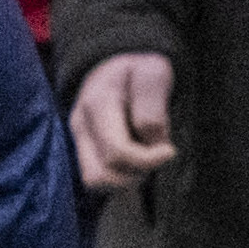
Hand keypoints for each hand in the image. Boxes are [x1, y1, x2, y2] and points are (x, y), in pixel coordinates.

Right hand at [67, 54, 179, 188]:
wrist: (118, 65)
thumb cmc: (140, 69)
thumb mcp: (154, 74)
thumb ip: (152, 107)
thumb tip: (151, 144)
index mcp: (98, 104)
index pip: (117, 152)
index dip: (148, 160)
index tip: (170, 150)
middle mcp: (80, 125)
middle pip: (102, 176)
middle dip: (137, 173)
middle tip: (158, 156)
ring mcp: (78, 140)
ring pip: (96, 183)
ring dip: (127, 180)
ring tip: (146, 159)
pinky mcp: (82, 150)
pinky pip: (97, 180)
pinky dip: (121, 178)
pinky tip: (136, 161)